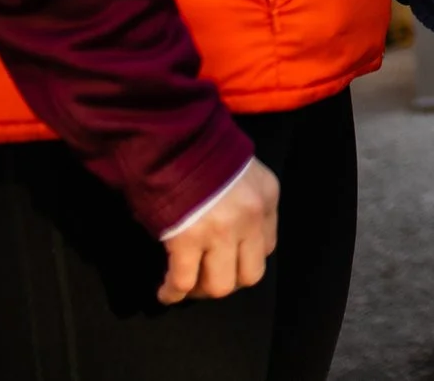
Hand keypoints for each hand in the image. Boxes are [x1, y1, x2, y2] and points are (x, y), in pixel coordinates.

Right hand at [158, 157, 278, 304]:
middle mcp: (251, 219)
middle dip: (229, 281)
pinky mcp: (188, 240)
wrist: (176, 139)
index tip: (229, 260)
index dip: (245, 258)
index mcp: (267, 199)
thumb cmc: (204, 151)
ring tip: (187, 287)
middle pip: (251, 274)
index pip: (267, 246)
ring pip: (221, 285)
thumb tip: (229, 234)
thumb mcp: (242, 173)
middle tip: (208, 278)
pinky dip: (173, 292)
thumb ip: (244, 202)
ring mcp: (221, 232)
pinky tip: (166, 293)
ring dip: (202, 290)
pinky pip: (184, 281)